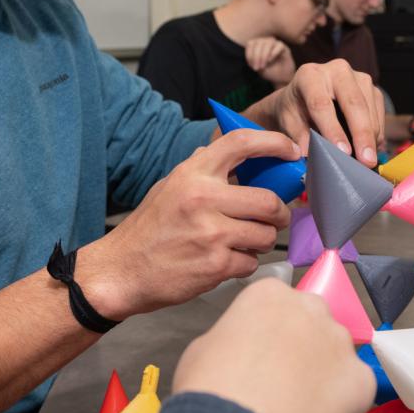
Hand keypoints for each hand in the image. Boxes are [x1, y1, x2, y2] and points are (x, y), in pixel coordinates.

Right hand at [78, 129, 297, 317]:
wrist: (122, 270)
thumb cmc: (148, 228)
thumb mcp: (170, 185)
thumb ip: (202, 169)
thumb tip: (235, 153)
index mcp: (193, 173)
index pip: (242, 143)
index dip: (274, 143)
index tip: (291, 151)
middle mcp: (203, 198)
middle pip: (268, 199)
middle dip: (280, 212)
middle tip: (276, 217)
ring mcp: (211, 233)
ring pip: (265, 234)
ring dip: (262, 239)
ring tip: (245, 241)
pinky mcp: (216, 265)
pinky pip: (251, 262)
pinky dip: (245, 263)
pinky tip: (227, 260)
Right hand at [172, 279, 374, 412]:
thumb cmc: (212, 385)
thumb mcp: (205, 347)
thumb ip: (235, 337)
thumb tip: (243, 353)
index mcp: (269, 294)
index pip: (276, 302)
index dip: (268, 329)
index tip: (260, 350)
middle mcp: (310, 307)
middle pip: (311, 318)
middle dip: (301, 341)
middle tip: (281, 375)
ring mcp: (340, 340)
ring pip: (335, 351)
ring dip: (323, 369)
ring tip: (299, 403)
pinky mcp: (361, 376)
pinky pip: (354, 385)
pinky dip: (341, 400)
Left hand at [243, 60, 384, 166]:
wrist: (305, 96)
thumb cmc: (295, 110)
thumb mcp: (289, 122)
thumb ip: (298, 137)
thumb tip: (309, 156)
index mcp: (310, 75)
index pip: (321, 104)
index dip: (332, 129)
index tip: (342, 152)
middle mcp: (337, 70)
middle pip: (353, 102)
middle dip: (361, 134)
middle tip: (366, 162)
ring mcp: (358, 77)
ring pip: (370, 109)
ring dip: (371, 138)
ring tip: (368, 162)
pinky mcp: (373, 89)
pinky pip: (379, 115)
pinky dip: (376, 135)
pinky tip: (369, 150)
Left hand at [245, 36, 295, 86]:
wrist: (281, 77)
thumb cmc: (268, 70)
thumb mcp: (258, 66)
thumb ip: (254, 58)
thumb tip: (253, 53)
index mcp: (257, 44)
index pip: (251, 43)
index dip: (249, 54)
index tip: (252, 66)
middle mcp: (266, 41)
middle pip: (258, 42)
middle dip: (256, 56)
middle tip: (258, 68)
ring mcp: (275, 43)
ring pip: (268, 43)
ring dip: (264, 55)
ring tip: (264, 66)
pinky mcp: (283, 47)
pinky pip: (278, 46)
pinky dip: (273, 53)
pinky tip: (270, 61)